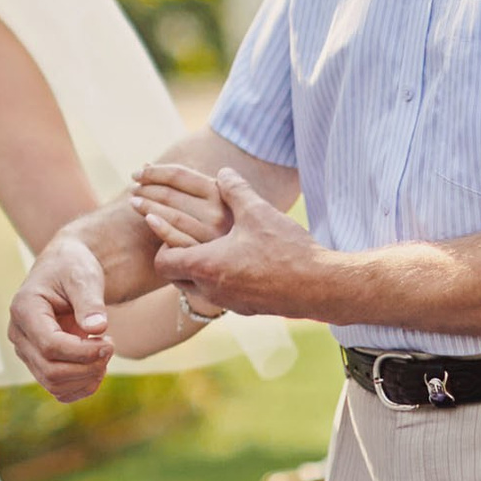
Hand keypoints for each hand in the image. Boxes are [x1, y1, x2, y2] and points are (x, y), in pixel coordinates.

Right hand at [7, 233, 114, 402]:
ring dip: (87, 377)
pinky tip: (98, 367)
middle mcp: (19, 334)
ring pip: (54, 384)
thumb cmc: (73, 268)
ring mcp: (27, 351)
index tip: (110, 341)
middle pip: (51, 370)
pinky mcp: (39, 363)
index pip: (50, 345)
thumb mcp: (83, 276)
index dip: (83, 352)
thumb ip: (90, 301)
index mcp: (24, 309)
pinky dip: (82, 386)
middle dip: (88, 366)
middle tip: (111, 346)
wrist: (65, 270)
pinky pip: (58, 389)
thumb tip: (97, 328)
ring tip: (105, 353)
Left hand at [132, 161, 230, 249]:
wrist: (247, 262)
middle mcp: (218, 212)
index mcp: (220, 192)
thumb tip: (145, 166)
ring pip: (172, 215)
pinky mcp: (206, 258)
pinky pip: (177, 240)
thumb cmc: (222, 225)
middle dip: (147, 189)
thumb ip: (181, 183)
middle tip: (133, 188)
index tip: (137, 173)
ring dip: (148, 206)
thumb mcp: (210, 201)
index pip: (179, 174)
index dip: (154, 172)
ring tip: (133, 201)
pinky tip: (149, 220)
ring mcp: (212, 236)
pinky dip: (161, 228)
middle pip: (171, 195)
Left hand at [155, 165, 325, 318]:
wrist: (320, 287)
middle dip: (172, 256)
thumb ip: (236, 190)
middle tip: (178, 237)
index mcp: (205, 265)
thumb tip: (223, 171)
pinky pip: (219, 295)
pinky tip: (230, 264)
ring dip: (194, 269)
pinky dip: (215, 280)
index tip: (166, 226)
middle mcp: (211, 289)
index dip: (161, 242)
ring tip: (202, 248)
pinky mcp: (246, 309)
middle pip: (174, 278)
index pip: (162, 261)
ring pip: (196, 288)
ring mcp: (228, 302)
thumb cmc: (286, 249)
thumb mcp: (258, 212)